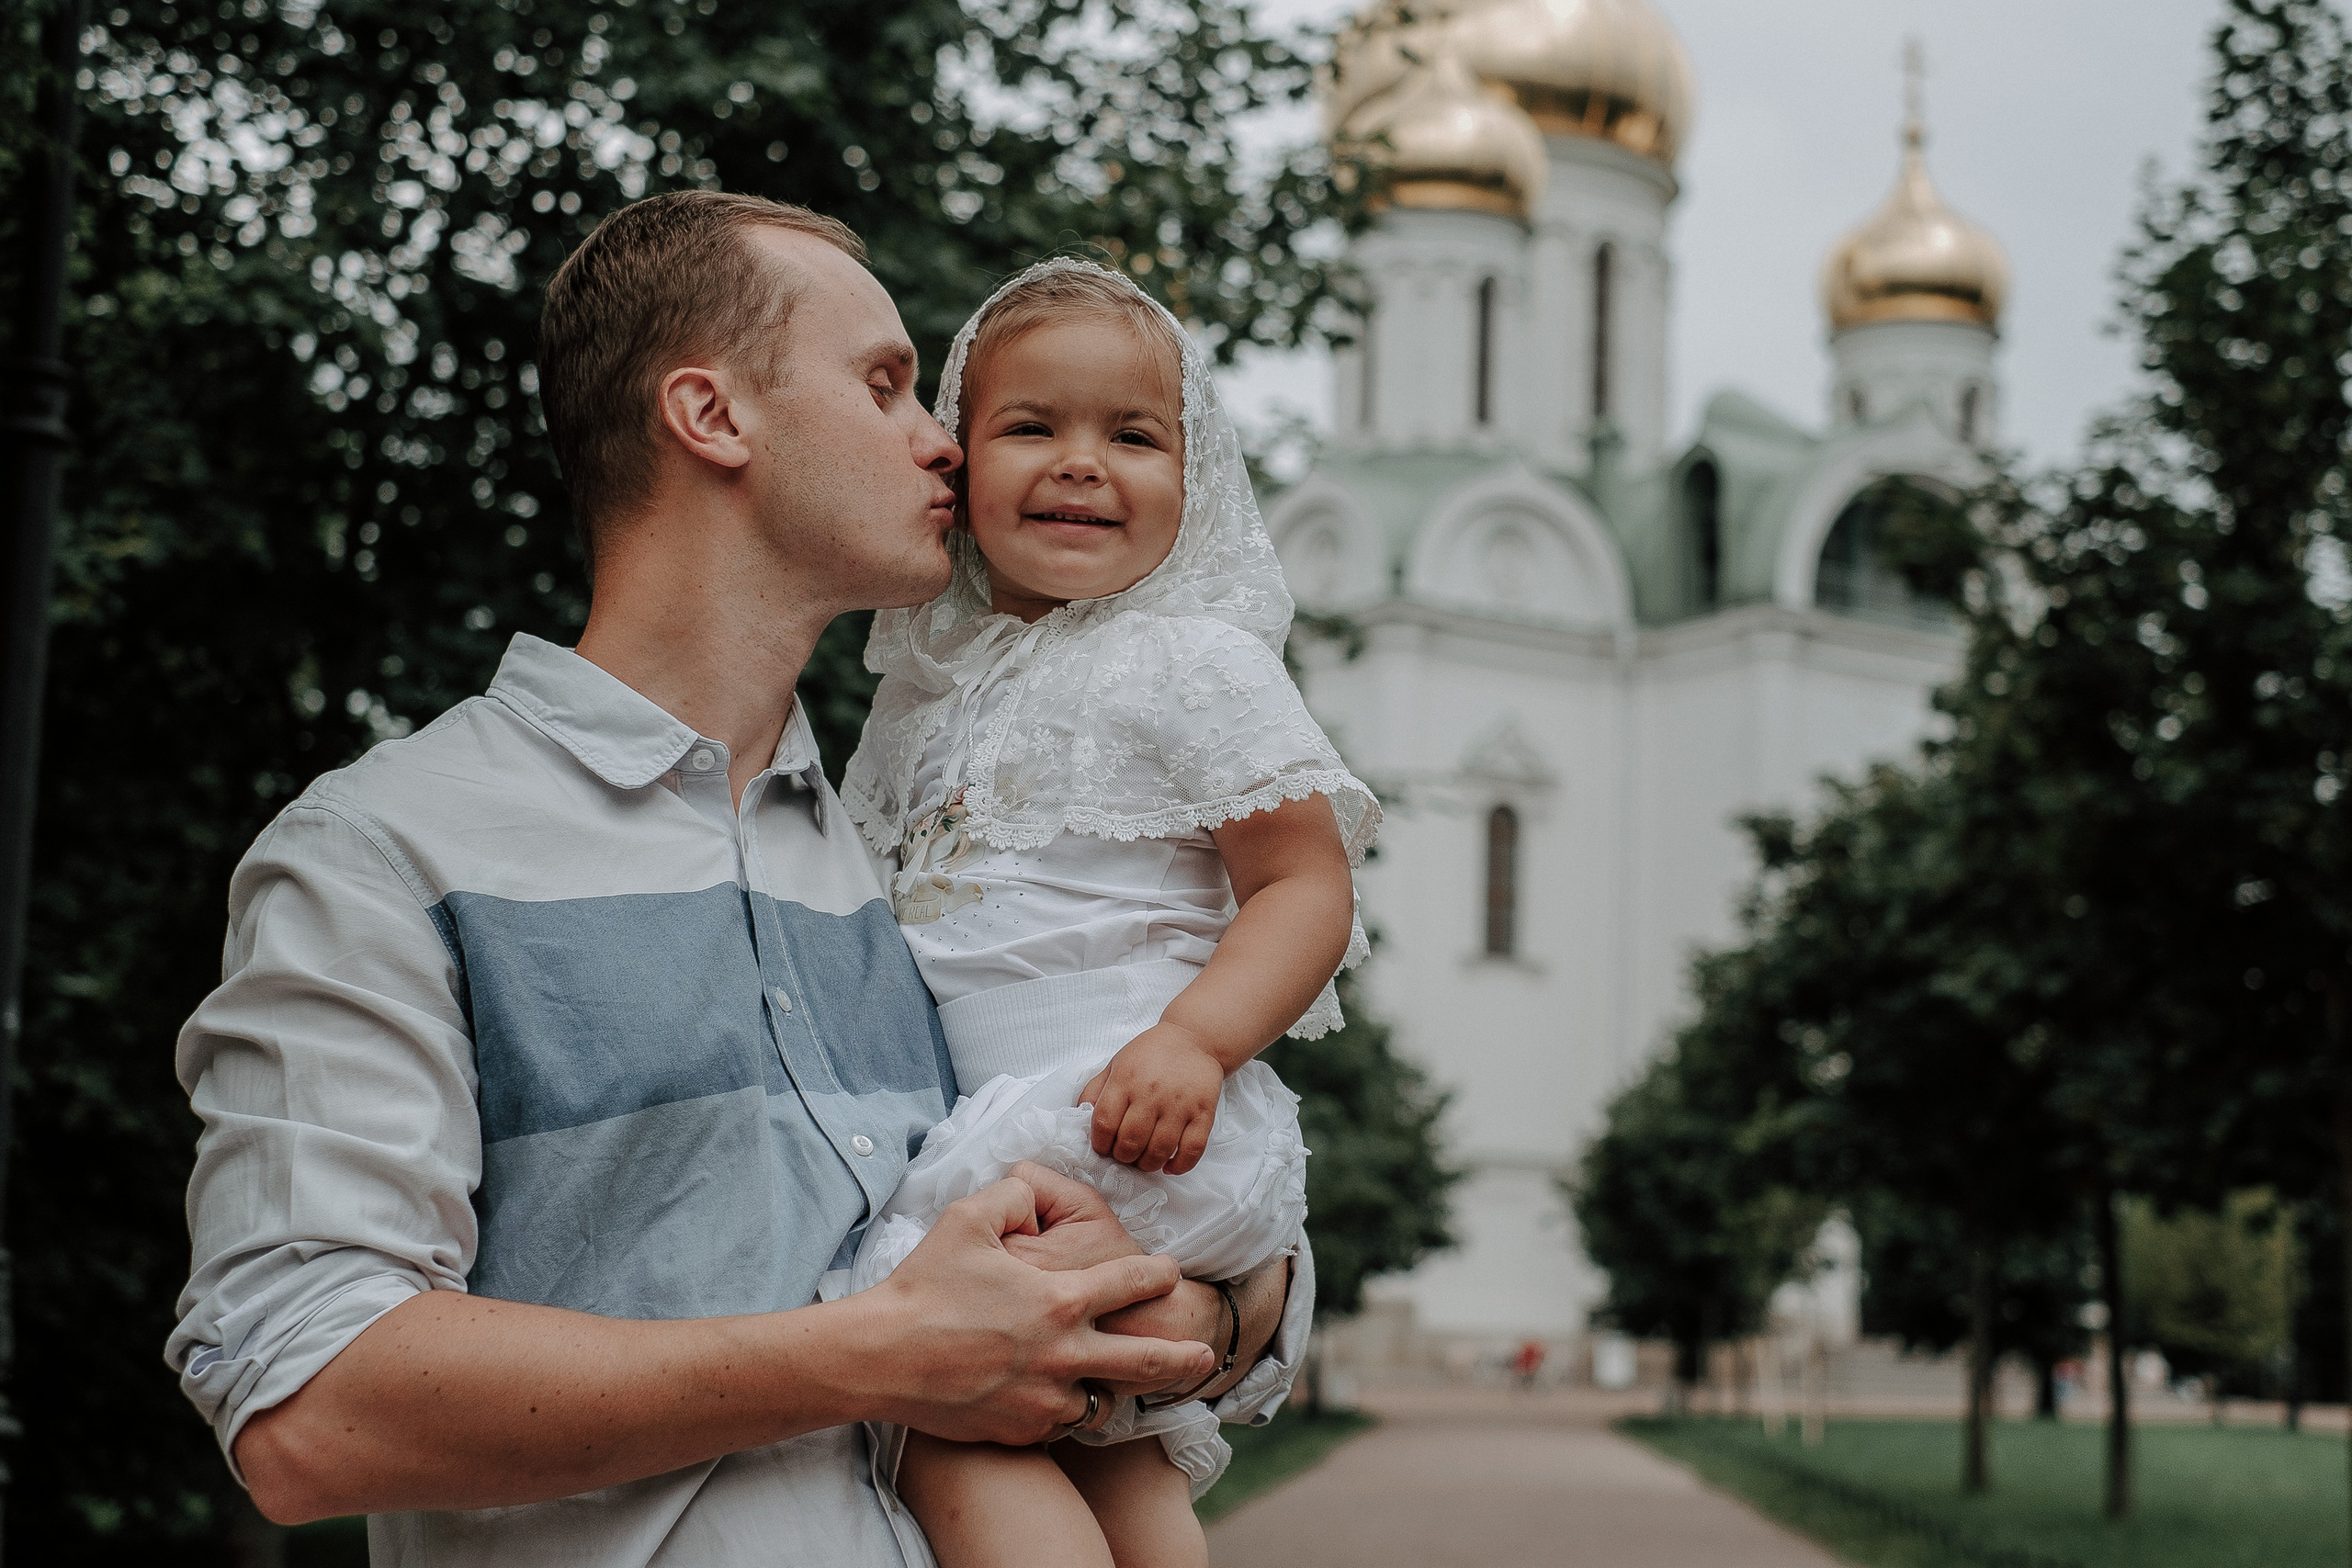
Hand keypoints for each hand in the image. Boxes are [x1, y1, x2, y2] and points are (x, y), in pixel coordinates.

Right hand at [873, 1175, 1213, 1443]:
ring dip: (1113, 1389)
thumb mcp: (968, 1218)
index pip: (1132, 1283)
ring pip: (1101, 1401)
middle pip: (1146, 1361)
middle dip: (1182, 1358)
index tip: (1169, 1272)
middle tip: (1204, 1355)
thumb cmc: (923, 1285)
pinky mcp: (1020, 1432)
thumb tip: (1035, 1193)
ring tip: (1123, 1385)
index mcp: (1061, 1300)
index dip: (1157, 1274)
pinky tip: (1058, 1401)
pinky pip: (1058, 1425)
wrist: (881, 1359)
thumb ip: (1014, 1196)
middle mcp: (1064, 1355)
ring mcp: (1044, 1400)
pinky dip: (1063, 1411)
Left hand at [1079, 1022, 1223, 1172]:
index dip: (1100, 1144)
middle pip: (1130, 1142)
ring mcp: (1180, 1104)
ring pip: (1159, 1150)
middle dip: (1122, 1157)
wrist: (1194, 1039)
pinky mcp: (1204, 1112)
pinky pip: (1193, 1149)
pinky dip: (1179, 1166)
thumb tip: (1079, 1117)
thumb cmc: (1151, 1054)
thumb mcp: (1115, 1064)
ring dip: (1147, 1164)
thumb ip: (1095, 1090)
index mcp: (1125, 1080)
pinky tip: (1169, 1166)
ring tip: (1144, 1160)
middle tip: (1124, 1155)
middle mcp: (1152, 1093)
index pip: (1104, 1124)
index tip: (1103, 1147)